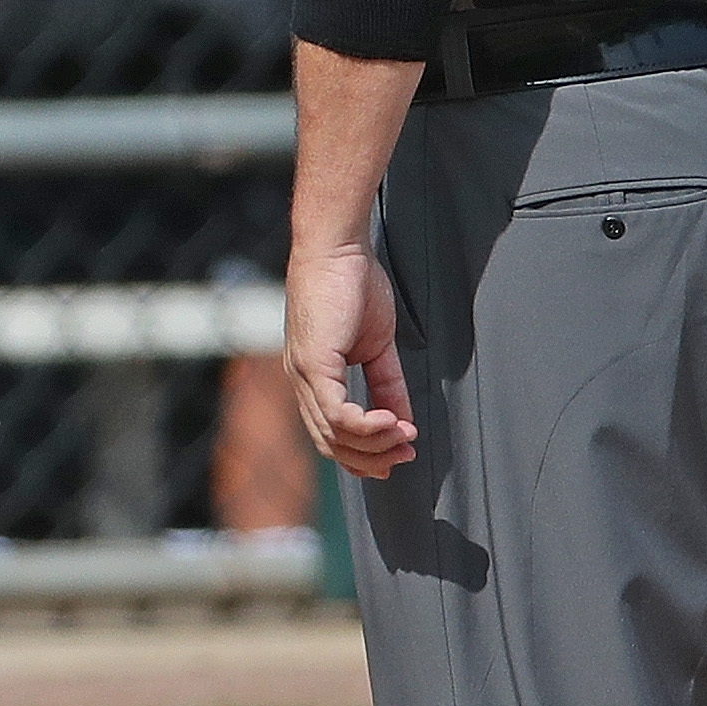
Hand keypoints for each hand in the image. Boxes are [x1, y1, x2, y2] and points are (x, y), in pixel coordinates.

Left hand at [287, 242, 417, 477]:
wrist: (337, 247)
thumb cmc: (354, 284)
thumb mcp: (377, 344)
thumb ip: (387, 384)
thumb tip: (402, 419)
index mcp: (313, 378)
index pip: (329, 434)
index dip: (362, 454)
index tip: (395, 457)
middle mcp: (301, 381)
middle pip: (330, 443)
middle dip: (371, 458)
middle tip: (405, 455)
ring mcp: (303, 374)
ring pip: (333, 434)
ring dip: (374, 445)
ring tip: (405, 439)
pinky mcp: (313, 364)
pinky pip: (336, 413)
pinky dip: (367, 426)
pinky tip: (392, 424)